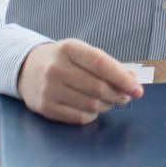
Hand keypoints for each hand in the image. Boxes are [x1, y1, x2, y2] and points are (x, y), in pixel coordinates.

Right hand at [16, 39, 142, 123]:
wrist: (27, 68)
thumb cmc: (63, 60)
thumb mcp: (82, 53)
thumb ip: (108, 64)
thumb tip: (132, 79)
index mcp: (69, 48)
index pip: (101, 64)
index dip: (122, 78)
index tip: (138, 90)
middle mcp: (56, 67)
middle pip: (98, 88)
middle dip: (117, 95)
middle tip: (125, 96)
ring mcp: (49, 88)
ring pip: (90, 105)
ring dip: (106, 106)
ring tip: (108, 101)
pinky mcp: (45, 107)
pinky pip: (78, 118)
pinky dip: (92, 115)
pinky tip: (93, 108)